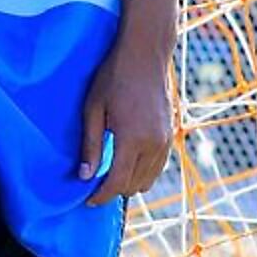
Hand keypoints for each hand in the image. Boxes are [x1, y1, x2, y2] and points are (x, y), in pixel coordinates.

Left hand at [78, 40, 172, 205]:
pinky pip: (157, 168)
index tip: (87, 200)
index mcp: (133, 139)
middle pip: (133, 186)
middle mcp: (154, 144)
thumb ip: (90, 145)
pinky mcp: (171, 136)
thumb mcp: (92, 109)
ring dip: (128, 183)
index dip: (101, 196)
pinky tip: (125, 162)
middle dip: (113, 190)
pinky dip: (141, 172)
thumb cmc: (113, 78)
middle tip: (93, 184)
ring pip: (147, 180)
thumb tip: (85, 176)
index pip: (117, 182)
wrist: (145, 56)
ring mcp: (165, 141)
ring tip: (108, 174)